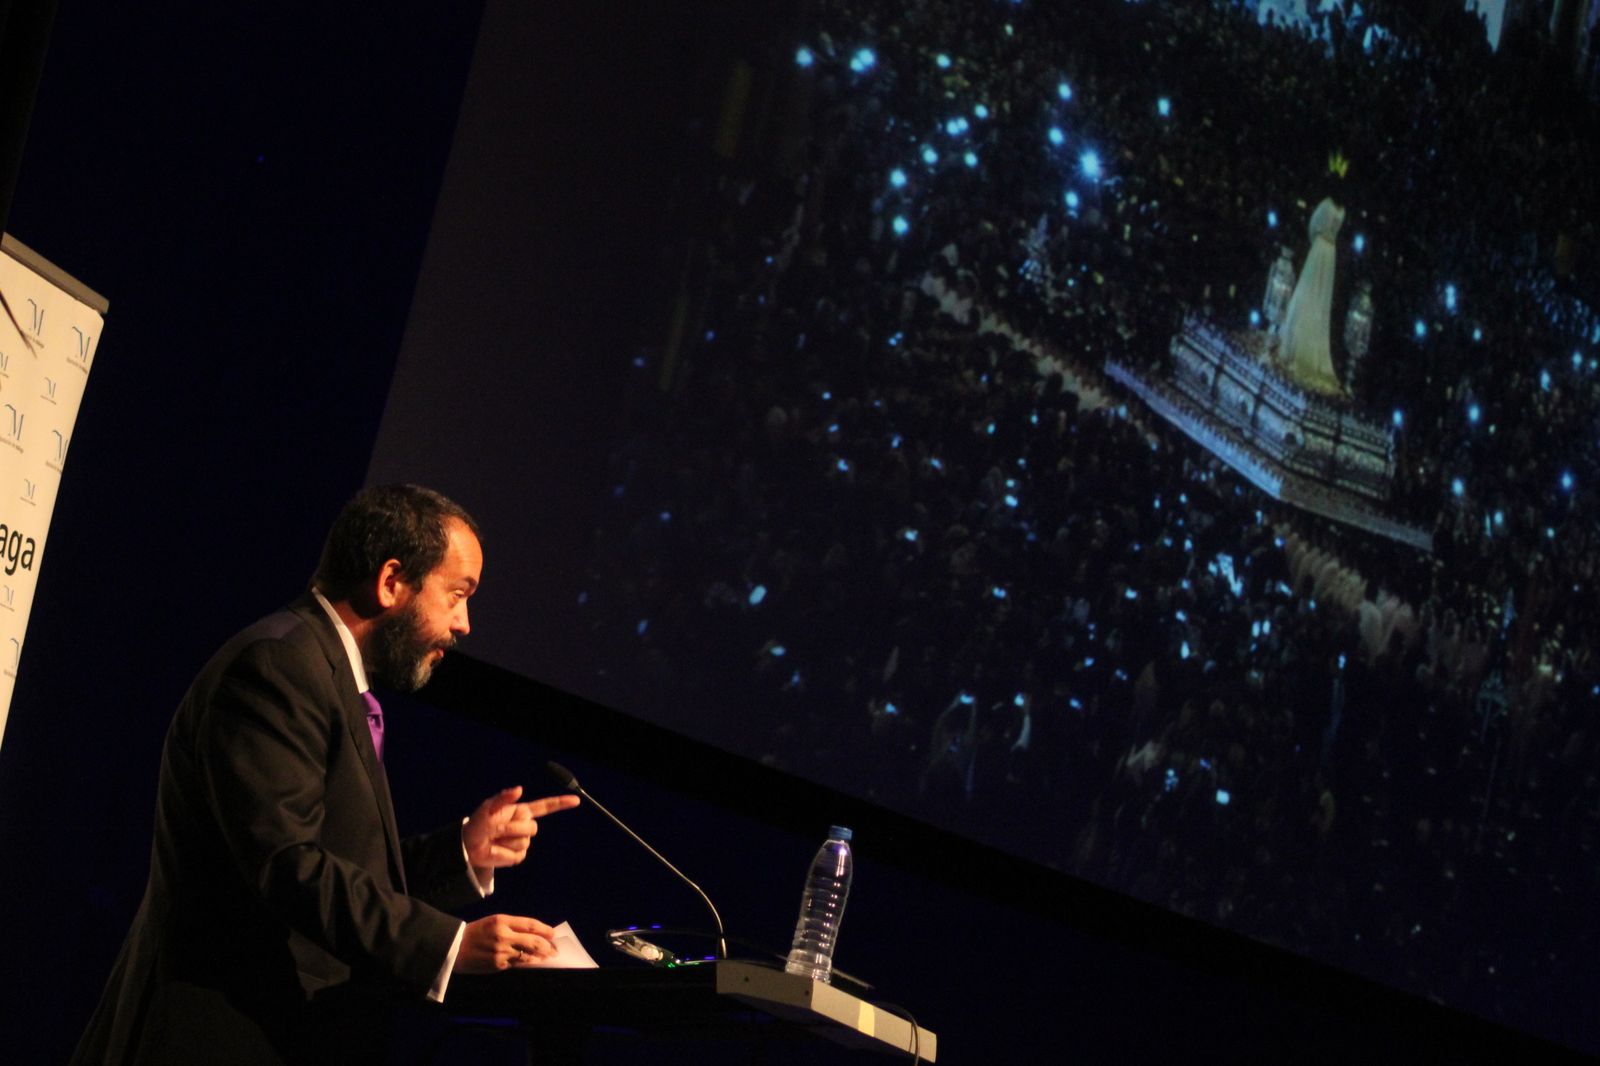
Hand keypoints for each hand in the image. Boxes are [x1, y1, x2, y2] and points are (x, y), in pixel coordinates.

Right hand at [454, 914, 557, 972]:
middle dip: (548, 946)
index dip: (545, 929)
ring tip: (548, 957)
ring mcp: (501, 952)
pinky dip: (528, 963)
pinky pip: (518, 964)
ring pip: (528, 955)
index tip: (553, 933)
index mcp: (501, 921)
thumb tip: (534, 933)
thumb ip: (512, 927)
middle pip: (534, 941)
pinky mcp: (498, 965)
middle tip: (555, 949)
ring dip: (541, 957)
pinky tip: (534, 962)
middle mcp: (503, 935)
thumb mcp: (493, 922)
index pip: (530, 924)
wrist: (454, 948)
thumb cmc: (476, 933)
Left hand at [462, 786, 579, 873]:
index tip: (577, 800)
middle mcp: (524, 826)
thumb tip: (520, 789)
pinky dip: (503, 853)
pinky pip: (517, 855)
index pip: (544, 807)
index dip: (561, 803)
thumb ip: (503, 797)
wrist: (468, 846)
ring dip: (505, 840)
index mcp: (520, 811)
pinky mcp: (517, 857)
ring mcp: (522, 842)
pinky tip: (495, 850)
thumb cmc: (478, 824)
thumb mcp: (487, 807)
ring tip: (493, 839)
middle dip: (513, 828)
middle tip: (495, 829)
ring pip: (524, 842)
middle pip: (532, 827)